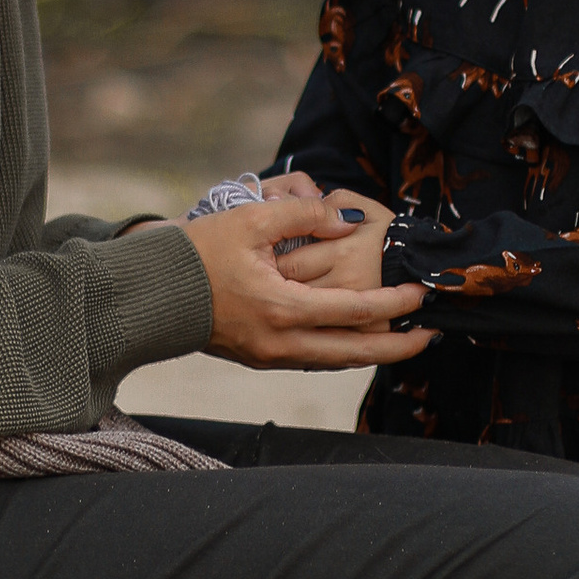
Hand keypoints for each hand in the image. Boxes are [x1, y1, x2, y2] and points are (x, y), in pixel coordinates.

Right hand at [183, 188, 425, 371]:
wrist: (148, 294)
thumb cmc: (196, 253)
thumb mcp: (250, 219)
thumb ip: (305, 216)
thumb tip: (349, 220)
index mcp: (283, 310)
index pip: (355, 312)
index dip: (395, 304)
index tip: (424, 293)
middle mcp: (280, 343)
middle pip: (354, 353)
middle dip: (397, 347)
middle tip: (430, 337)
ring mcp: (268, 356)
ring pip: (334, 362)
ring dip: (370, 352)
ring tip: (400, 339)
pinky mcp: (257, 358)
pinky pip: (312, 360)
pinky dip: (340, 351)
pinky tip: (355, 339)